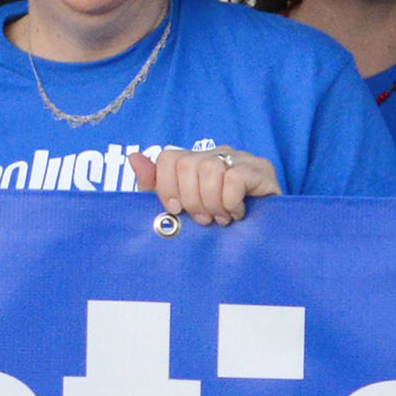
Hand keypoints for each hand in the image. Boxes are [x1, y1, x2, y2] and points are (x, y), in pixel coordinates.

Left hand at [144, 144, 277, 225]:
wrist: (261, 241)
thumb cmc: (216, 225)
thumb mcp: (180, 210)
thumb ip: (154, 186)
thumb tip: (133, 158)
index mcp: (195, 162)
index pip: (168, 157)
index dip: (166, 186)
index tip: (174, 209)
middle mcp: (217, 154)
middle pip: (188, 164)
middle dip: (191, 199)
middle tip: (204, 219)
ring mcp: (240, 158)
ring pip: (210, 169)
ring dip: (212, 203)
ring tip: (221, 218)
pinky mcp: (261, 169)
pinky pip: (234, 177)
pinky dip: (230, 202)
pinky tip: (237, 213)